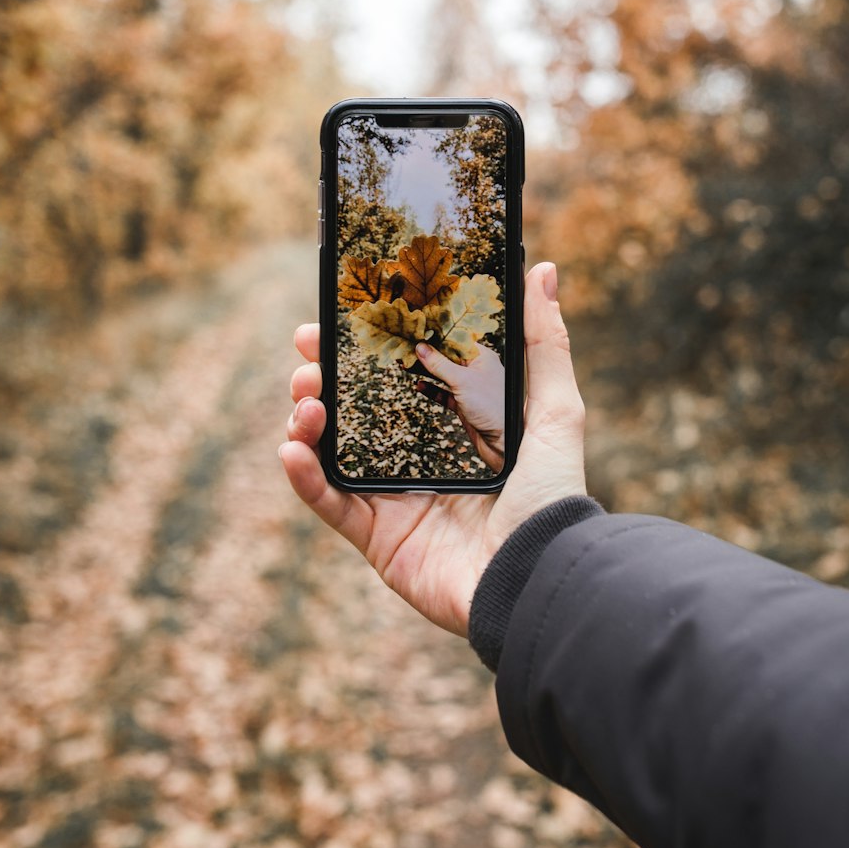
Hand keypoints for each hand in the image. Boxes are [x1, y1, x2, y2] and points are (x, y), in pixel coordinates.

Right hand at [279, 262, 587, 637]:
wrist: (537, 576)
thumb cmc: (553, 496)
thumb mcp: (556, 410)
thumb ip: (543, 343)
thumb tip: (544, 271)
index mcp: (456, 428)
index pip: (399, 377)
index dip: (367, 347)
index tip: (341, 315)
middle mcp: (420, 460)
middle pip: (355, 409)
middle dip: (323, 376)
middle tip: (307, 352)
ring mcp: (394, 499)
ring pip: (330, 450)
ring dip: (306, 417)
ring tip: (305, 396)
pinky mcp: (377, 538)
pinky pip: (328, 503)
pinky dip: (302, 476)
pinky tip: (292, 446)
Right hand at [413, 341, 504, 472]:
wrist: (503, 442)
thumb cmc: (492, 407)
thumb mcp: (462, 381)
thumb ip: (439, 364)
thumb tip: (421, 348)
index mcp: (482, 357)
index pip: (456, 340)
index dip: (437, 336)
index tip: (418, 332)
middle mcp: (476, 370)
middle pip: (447, 357)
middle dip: (428, 354)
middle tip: (407, 348)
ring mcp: (469, 387)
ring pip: (444, 375)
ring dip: (427, 371)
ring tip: (407, 364)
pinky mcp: (464, 404)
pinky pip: (444, 393)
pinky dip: (432, 390)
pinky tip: (420, 386)